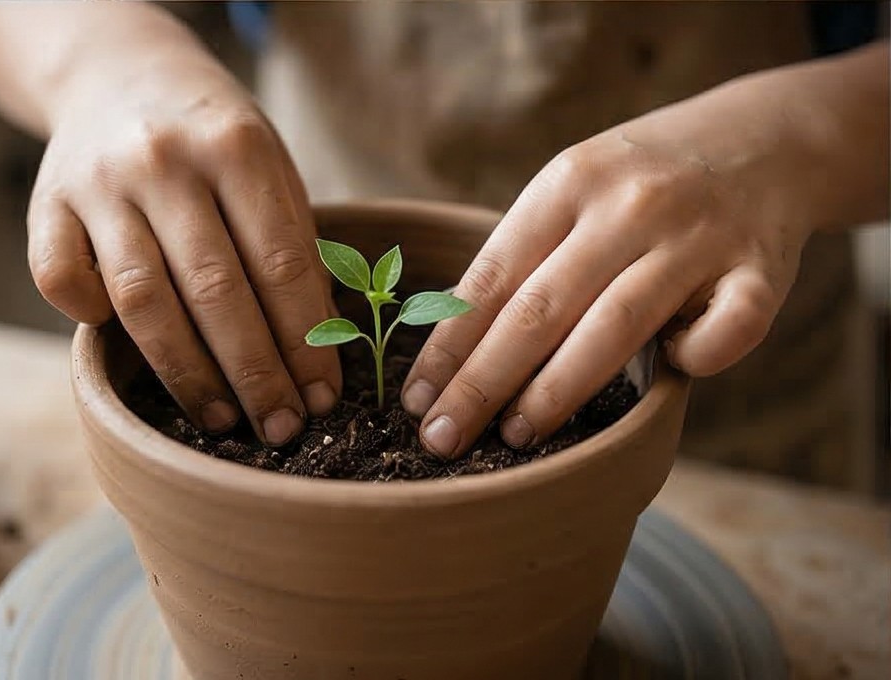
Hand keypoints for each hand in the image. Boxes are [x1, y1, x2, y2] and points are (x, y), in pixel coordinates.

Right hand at [27, 51, 338, 444]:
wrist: (119, 75)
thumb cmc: (213, 140)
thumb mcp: (269, 170)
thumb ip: (291, 246)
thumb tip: (318, 351)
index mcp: (235, 146)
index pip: (280, 264)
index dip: (306, 342)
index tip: (323, 399)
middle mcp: (163, 161)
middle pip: (214, 291)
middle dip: (255, 374)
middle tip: (280, 429)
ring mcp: (98, 182)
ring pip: (141, 299)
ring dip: (186, 374)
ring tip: (222, 421)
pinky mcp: (44, 203)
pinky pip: (59, 279)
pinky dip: (90, 320)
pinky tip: (130, 353)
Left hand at [401, 78, 822, 457]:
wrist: (763, 138)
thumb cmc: (642, 181)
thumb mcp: (574, 187)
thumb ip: (527, 253)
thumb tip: (454, 347)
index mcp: (568, 183)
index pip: (491, 277)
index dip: (449, 345)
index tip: (415, 400)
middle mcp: (628, 206)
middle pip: (539, 310)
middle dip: (481, 384)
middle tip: (442, 439)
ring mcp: (697, 236)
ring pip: (615, 327)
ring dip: (557, 391)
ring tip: (516, 437)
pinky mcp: (762, 269)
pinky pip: (727, 330)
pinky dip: (695, 358)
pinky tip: (672, 370)